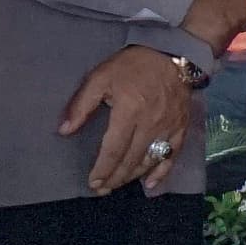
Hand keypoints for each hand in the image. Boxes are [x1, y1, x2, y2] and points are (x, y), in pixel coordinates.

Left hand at [61, 45, 199, 195]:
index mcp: (129, 112)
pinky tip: (150, 184)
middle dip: (115, 178)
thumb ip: (82, 105)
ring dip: (132, 177)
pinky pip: (172, 155)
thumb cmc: (133, 66)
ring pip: (149, 161)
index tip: (93, 182)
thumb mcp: (101, 77)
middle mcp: (150, 125)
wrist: (173, 55)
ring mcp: (168, 128)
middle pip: (131, 160)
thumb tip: (65, 131)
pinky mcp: (180, 128)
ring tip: (118, 184)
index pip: (114, 149)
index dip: (103, 169)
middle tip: (101, 189)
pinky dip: (161, 172)